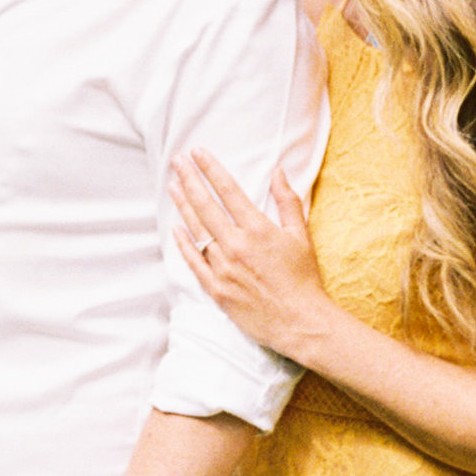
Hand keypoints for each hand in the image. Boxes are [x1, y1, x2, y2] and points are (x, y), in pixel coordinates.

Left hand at [169, 150, 332, 359]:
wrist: (300, 322)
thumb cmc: (303, 278)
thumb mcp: (301, 236)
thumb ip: (287, 201)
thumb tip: (278, 171)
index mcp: (258, 230)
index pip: (228, 191)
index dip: (211, 169)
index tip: (198, 153)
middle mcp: (236, 246)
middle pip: (206, 206)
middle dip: (190, 180)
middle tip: (177, 161)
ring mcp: (223, 268)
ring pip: (196, 231)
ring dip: (183, 206)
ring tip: (172, 186)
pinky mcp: (216, 289)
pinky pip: (193, 262)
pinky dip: (183, 244)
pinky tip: (176, 228)